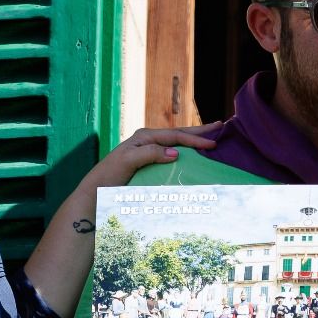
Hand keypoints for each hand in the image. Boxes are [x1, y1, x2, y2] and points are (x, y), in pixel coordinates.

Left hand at [85, 123, 223, 188]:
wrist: (97, 191)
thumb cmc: (109, 175)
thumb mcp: (127, 161)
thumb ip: (149, 154)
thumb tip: (175, 152)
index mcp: (144, 137)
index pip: (175, 135)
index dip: (195, 139)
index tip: (213, 144)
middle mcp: (148, 141)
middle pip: (179, 133)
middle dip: (199, 130)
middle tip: (220, 125)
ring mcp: (149, 151)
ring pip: (177, 142)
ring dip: (194, 138)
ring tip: (211, 134)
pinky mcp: (150, 162)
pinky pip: (172, 153)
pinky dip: (186, 151)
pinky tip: (194, 153)